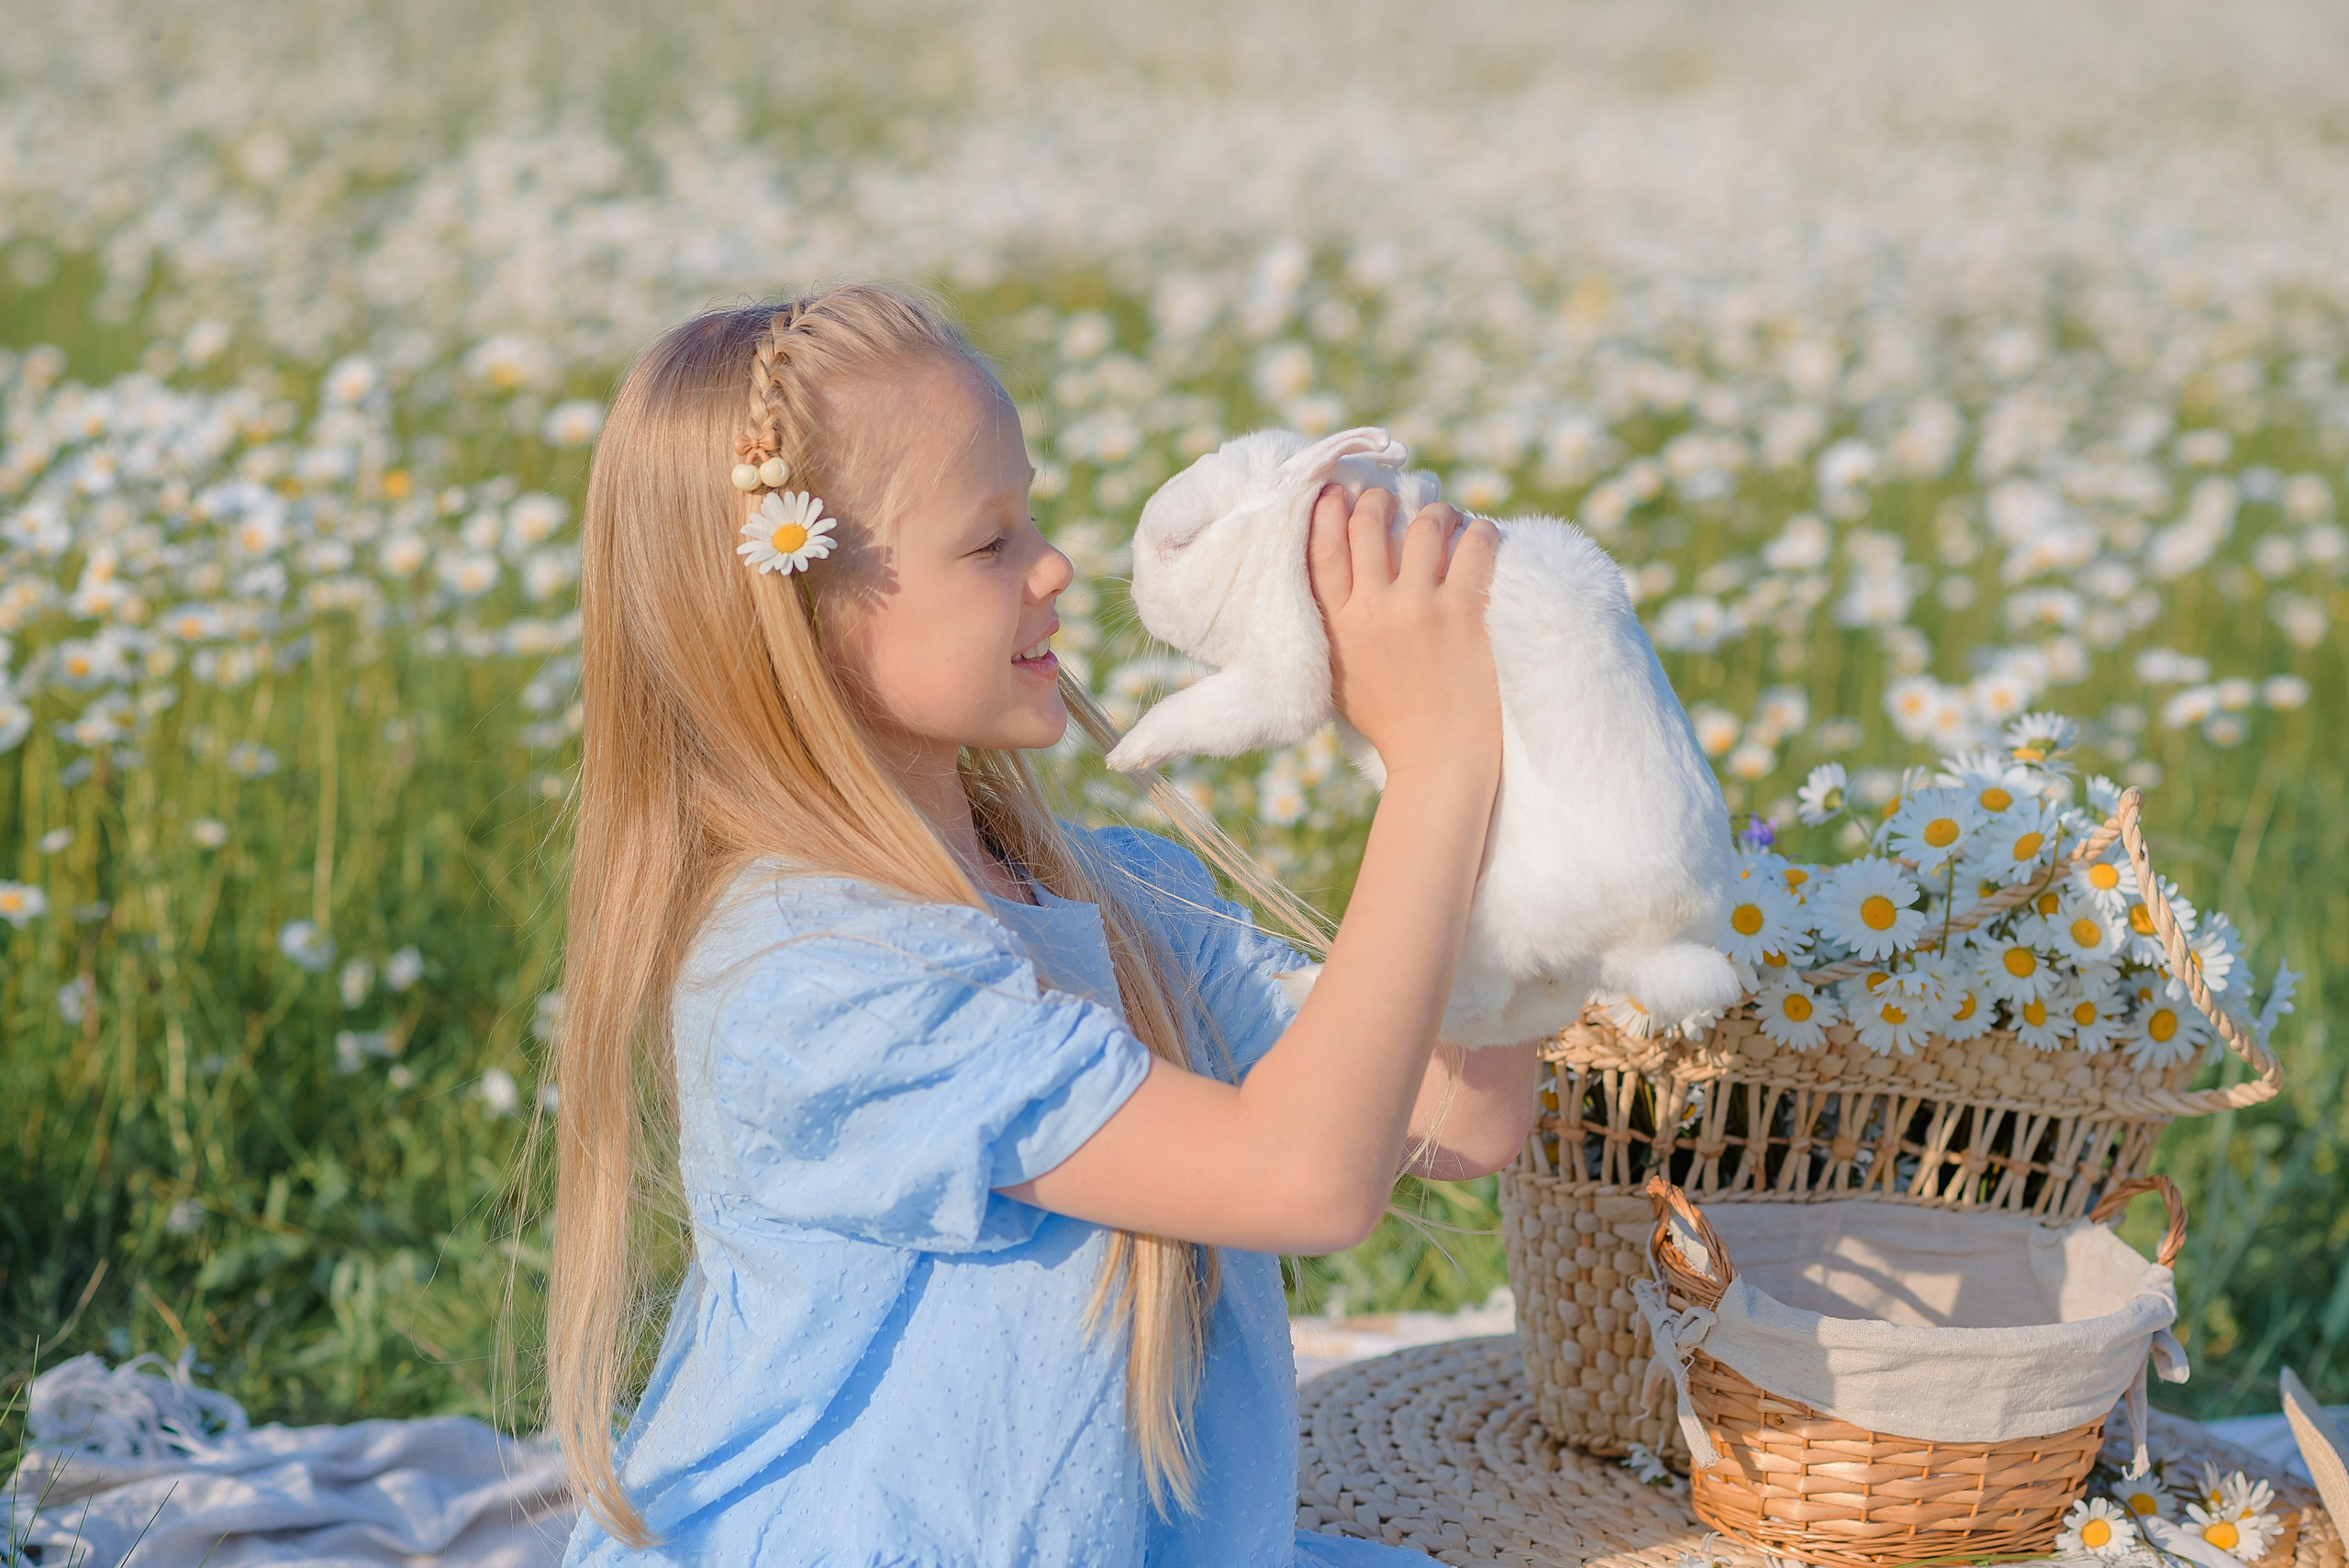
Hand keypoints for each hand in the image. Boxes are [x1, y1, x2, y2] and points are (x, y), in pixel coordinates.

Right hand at [1307, 486, 1500, 780]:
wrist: (1438, 760)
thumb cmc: (1390, 722)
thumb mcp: (1338, 676)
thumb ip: (1329, 628)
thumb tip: (1332, 575)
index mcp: (1337, 627)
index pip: (1322, 548)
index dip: (1328, 511)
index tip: (1337, 492)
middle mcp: (1373, 611)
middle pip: (1368, 525)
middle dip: (1379, 501)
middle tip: (1392, 500)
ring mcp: (1420, 608)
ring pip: (1423, 525)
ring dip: (1434, 513)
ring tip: (1443, 519)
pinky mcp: (1466, 613)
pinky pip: (1475, 547)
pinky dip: (1479, 531)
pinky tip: (1481, 534)